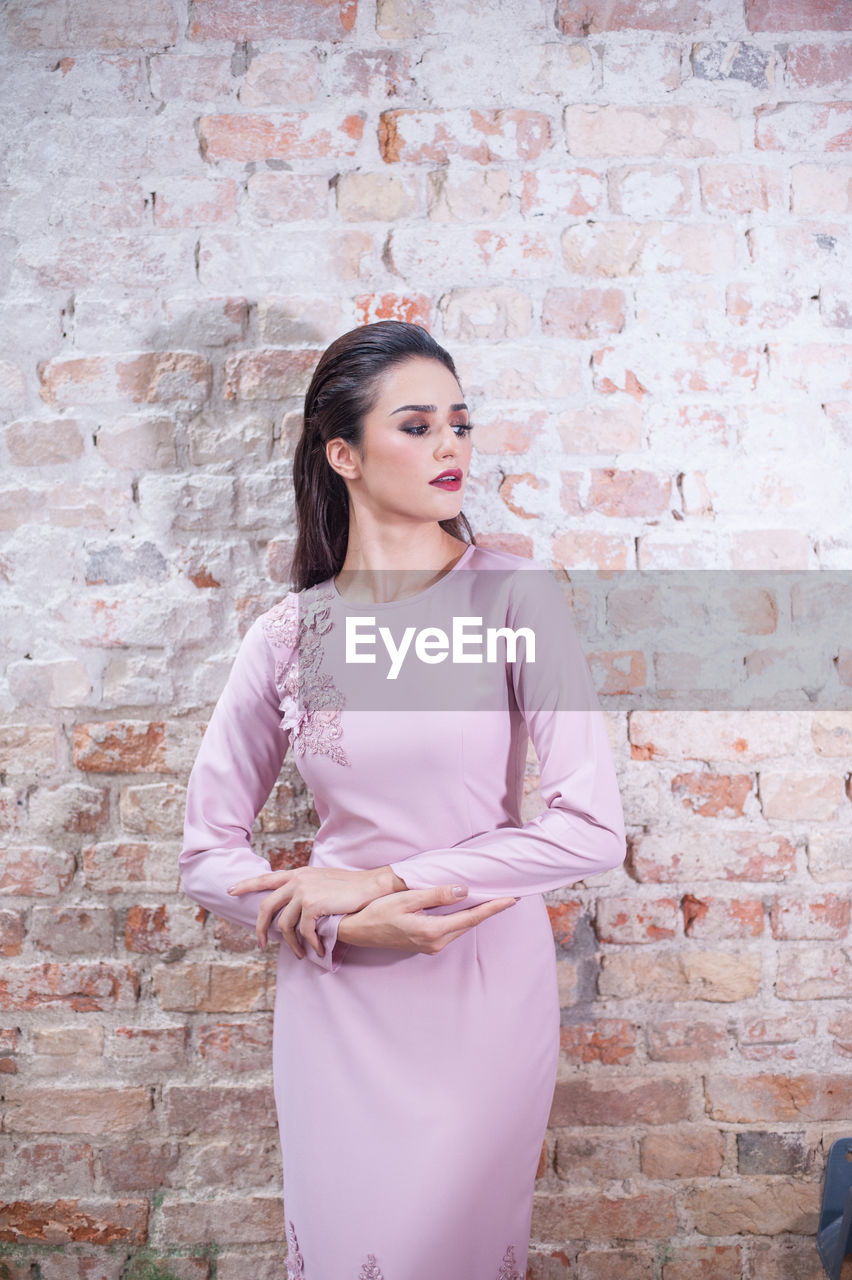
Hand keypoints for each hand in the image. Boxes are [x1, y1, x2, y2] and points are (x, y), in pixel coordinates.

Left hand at [227, 865, 394, 955]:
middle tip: (260, 943)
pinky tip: (317, 950)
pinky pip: (303, 931)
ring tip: (300, 953)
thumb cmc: (351, 887)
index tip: (231, 890)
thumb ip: (306, 887)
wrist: (371, 886)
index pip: (266, 878)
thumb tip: (295, 904)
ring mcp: (304, 891)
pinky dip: (309, 944)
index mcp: (298, 874)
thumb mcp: (323, 880)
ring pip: (284, 925)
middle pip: (266, 906)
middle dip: (260, 928)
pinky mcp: (313, 904)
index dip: (247, 884)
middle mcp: (297, 880)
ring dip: (291, 944)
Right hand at [337, 884, 517, 953]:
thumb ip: (436, 894)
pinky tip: (467, 909)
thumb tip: (463, 890)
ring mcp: (431, 946)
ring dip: (476, 914)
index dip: (493, 908)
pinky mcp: (426, 944)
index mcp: (432, 931)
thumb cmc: (377, 912)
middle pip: (469, 924)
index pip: (471, 918)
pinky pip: (450, 930)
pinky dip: (462, 918)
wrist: (357, 930)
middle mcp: (435, 942)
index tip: (511, 899)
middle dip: (489, 910)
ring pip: (460, 927)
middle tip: (508, 896)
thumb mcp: (406, 899)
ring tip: (493, 900)